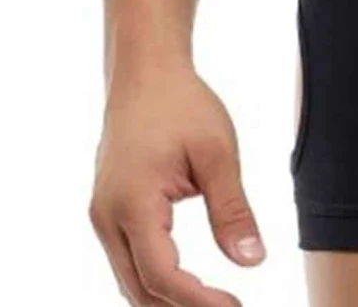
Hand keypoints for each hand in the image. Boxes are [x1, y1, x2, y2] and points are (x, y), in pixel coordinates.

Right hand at [90, 59, 264, 306]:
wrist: (144, 73)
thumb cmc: (182, 104)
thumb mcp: (217, 151)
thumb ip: (232, 209)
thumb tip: (253, 261)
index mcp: (132, 204)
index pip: (162, 275)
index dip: (197, 301)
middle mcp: (107, 218)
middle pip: (140, 289)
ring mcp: (104, 218)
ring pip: (131, 281)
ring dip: (167, 300)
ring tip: (214, 304)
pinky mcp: (109, 213)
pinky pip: (129, 262)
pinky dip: (156, 282)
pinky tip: (187, 289)